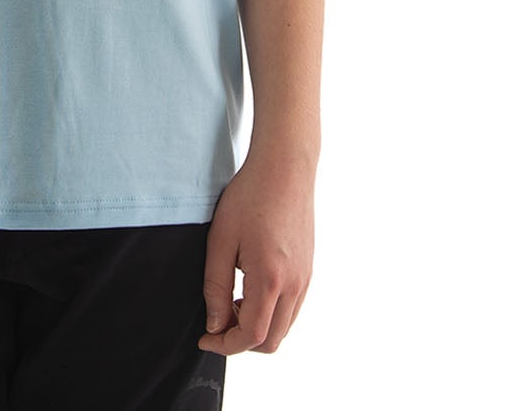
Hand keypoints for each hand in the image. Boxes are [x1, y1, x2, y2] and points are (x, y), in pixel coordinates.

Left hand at [197, 151, 315, 355]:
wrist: (285, 167)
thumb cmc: (249, 197)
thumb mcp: (221, 240)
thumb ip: (215, 287)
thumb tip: (214, 325)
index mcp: (271, 279)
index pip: (251, 336)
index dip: (225, 345)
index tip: (205, 338)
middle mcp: (295, 285)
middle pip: (272, 341)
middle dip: (241, 340)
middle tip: (217, 318)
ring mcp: (306, 278)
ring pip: (284, 327)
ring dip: (257, 327)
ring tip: (232, 300)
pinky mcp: (308, 270)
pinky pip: (292, 308)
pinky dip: (271, 312)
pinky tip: (250, 289)